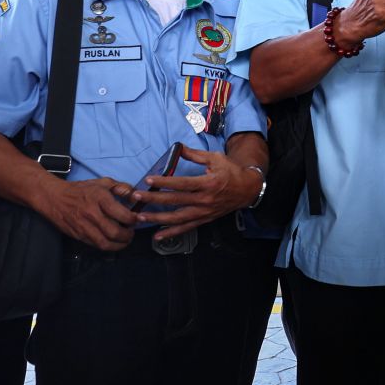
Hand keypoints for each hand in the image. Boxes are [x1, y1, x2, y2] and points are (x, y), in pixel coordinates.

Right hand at [40, 177, 136, 250]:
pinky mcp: (77, 235)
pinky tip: (112, 242)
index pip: (121, 214)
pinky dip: (106, 246)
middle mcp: (91, 213)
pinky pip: (94, 245)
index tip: (136, 220)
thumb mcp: (102, 182)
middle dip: (127, 236)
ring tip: (125, 240)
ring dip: (119, 245)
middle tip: (132, 233)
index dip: (132, 220)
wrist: (53, 197)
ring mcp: (83, 226)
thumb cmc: (79, 190)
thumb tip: (135, 195)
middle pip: (114, 232)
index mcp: (99, 198)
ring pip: (104, 243)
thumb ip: (121, 187)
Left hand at [131, 146, 262, 238]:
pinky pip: (186, 228)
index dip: (164, 182)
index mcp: (207, 183)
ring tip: (141, 217)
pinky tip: (157, 236)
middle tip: (136, 197)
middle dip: (153, 199)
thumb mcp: (216, 159)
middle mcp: (204, 199)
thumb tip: (178, 148)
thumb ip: (195, 155)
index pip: (181, 183)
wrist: (247, 189)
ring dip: (157, 218)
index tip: (148, 180)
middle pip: (175, 200)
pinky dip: (171, 233)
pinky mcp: (204, 219)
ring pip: (177, 217)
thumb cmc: (231, 172)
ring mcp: (204, 212)